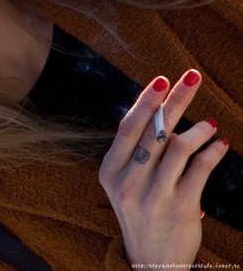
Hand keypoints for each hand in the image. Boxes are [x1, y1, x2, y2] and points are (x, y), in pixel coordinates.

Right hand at [99, 69, 228, 269]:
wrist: (151, 259)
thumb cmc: (139, 211)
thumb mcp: (125, 183)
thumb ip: (135, 153)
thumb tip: (159, 113)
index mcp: (110, 171)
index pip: (128, 127)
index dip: (146, 101)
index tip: (163, 80)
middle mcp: (127, 182)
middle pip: (153, 130)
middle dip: (175, 100)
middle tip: (192, 76)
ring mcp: (152, 196)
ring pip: (178, 146)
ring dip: (199, 130)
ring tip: (211, 124)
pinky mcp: (180, 207)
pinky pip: (200, 168)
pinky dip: (213, 151)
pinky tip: (219, 144)